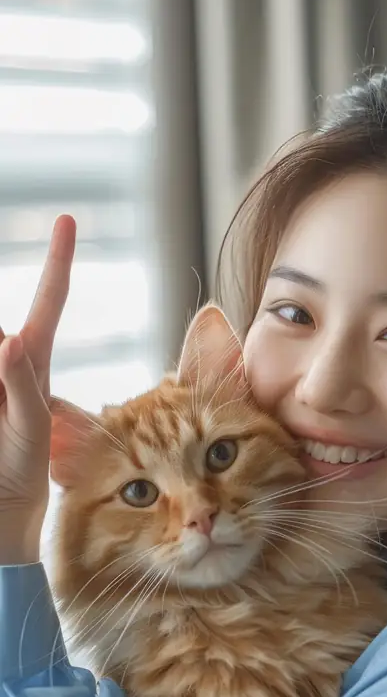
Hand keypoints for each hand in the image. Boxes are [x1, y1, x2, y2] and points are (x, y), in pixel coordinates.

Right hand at [0, 215, 75, 563]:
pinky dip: (4, 391)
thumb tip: (10, 341)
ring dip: (6, 394)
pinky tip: (5, 426)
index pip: (46, 303)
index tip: (70, 220)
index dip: (58, 262)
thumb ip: (19, 387)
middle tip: (12, 412)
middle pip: (2, 334)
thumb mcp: (31, 431)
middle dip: (7, 367)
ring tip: (8, 427)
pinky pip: (1, 363)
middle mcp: (2, 362)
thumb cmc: (23, 476)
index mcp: (29, 364)